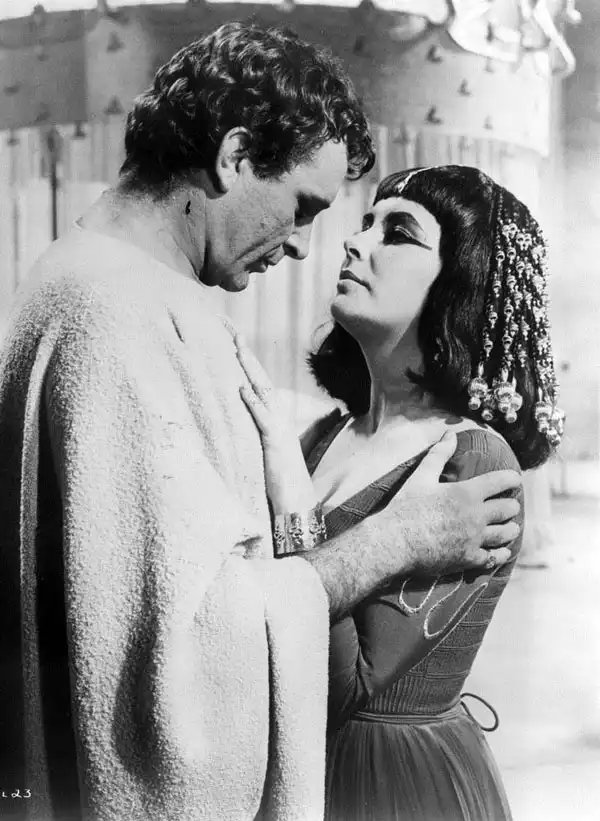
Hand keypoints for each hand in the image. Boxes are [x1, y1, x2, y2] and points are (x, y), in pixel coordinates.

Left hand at [235, 334, 316, 513]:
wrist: (298, 503)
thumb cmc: (283, 482)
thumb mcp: (269, 454)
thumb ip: (261, 437)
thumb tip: (249, 427)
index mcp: (277, 420)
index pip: (262, 387)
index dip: (251, 367)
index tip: (238, 347)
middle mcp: (280, 419)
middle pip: (263, 381)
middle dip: (249, 358)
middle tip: (236, 335)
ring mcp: (279, 429)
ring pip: (264, 392)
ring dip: (251, 370)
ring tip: (238, 350)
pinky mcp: (275, 443)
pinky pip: (263, 419)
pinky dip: (253, 403)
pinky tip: (242, 389)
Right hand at [388, 431, 521, 575]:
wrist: (394, 542)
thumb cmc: (406, 507)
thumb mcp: (422, 476)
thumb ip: (439, 454)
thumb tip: (450, 434)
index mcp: (466, 493)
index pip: (500, 482)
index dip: (511, 479)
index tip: (516, 479)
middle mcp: (476, 516)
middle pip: (506, 509)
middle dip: (512, 506)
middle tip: (512, 506)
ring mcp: (474, 539)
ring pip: (504, 534)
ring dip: (511, 529)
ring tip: (512, 528)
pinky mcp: (468, 559)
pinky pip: (493, 558)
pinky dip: (501, 554)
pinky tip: (503, 552)